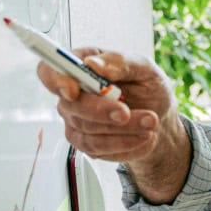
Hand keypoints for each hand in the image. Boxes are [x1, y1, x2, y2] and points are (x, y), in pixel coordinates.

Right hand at [36, 49, 174, 161]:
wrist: (160, 117)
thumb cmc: (147, 87)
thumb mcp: (144, 68)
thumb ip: (120, 62)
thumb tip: (94, 64)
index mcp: (81, 66)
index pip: (49, 71)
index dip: (55, 80)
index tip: (73, 90)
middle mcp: (73, 94)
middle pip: (70, 106)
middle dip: (100, 111)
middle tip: (126, 113)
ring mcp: (76, 120)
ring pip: (88, 130)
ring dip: (123, 129)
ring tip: (150, 122)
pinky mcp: (86, 143)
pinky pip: (98, 148)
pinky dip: (126, 143)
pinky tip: (144, 136)